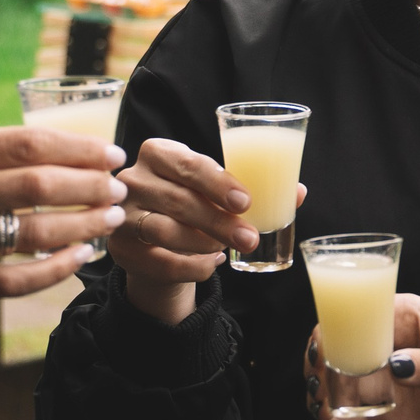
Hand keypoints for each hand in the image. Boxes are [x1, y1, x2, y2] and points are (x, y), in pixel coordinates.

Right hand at [0, 127, 122, 326]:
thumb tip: (62, 148)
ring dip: (83, 225)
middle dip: (90, 184)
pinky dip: (55, 268)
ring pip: (32, 231)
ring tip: (111, 217)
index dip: (78, 148)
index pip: (26, 144)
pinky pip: (14, 279)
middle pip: (36, 184)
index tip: (111, 152)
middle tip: (120, 186)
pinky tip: (81, 257)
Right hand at [107, 138, 305, 325]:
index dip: (218, 183)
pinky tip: (212, 265)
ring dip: (204, 243)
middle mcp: (133, 179)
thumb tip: (299, 192)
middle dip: (220, 222)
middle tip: (250, 237)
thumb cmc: (192, 203)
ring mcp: (122, 214)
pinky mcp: (120, 247)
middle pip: (180, 200)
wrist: (156, 239)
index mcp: (159, 152)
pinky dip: (191, 267)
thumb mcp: (215, 190)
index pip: (189, 164)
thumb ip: (252, 187)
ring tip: (228, 249)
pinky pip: (159, 261)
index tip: (246, 202)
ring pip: (165, 230)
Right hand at [307, 296, 419, 419]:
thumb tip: (395, 367)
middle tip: (317, 390)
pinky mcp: (385, 414)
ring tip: (321, 416)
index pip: (358, 315)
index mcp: (404, 317)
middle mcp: (387, 346)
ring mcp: (384, 381)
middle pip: (339, 352)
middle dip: (320, 369)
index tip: (319, 353)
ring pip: (339, 386)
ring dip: (322, 399)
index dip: (331, 332)